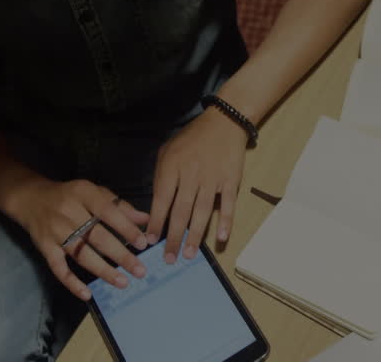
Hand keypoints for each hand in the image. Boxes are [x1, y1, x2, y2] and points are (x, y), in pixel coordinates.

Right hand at [12, 178, 150, 299]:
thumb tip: (146, 220)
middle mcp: (68, 212)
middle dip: (120, 255)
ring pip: (81, 254)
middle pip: (96, 236)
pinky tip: (87, 294)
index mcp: (84, 194)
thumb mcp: (95, 193)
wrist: (31, 198)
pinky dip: (71, 282)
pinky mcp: (45, 247)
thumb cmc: (71, 196)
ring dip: (103, 270)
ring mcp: (55, 231)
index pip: (108, 212)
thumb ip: (120, 206)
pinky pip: (58, 268)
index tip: (143, 243)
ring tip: (123, 282)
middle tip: (139, 270)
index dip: (126, 228)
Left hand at [146, 108, 246, 262]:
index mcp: (172, 168)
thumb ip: (161, 176)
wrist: (223, 123)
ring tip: (189, 254)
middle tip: (169, 258)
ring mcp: (212, 179)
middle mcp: (191, 176)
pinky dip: (226, 222)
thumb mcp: (167, 151)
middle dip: (173, 237)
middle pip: (181, 212)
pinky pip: (228, 204)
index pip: (161, 200)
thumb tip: (155, 205)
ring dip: (195, 236)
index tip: (150, 241)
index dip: (155, 222)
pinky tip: (221, 238)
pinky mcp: (230, 181)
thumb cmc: (191, 138)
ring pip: (202, 212)